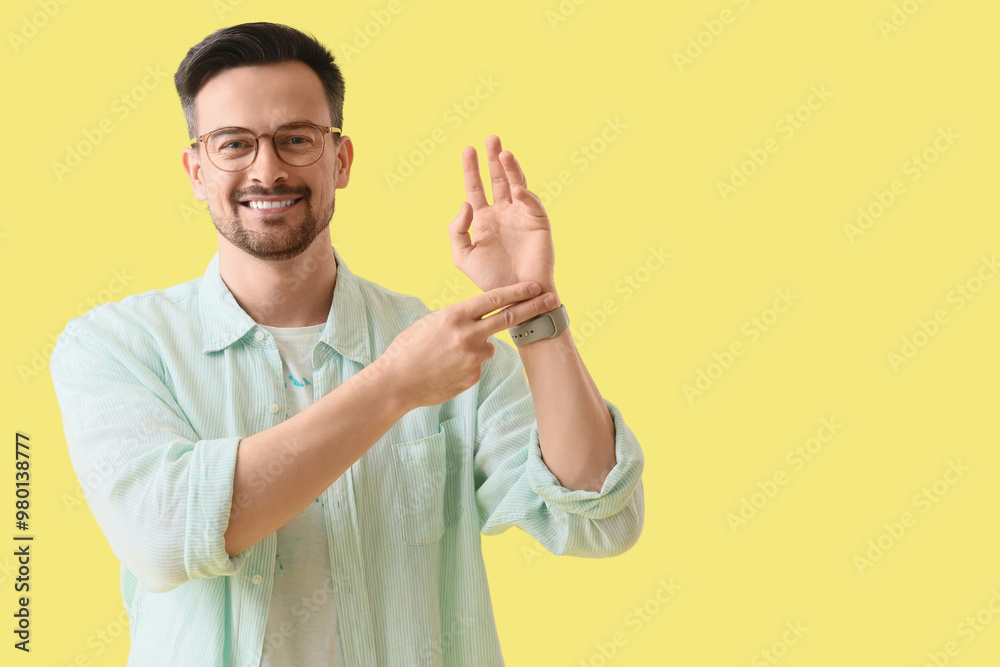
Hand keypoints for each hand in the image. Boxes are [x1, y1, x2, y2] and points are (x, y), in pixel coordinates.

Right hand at [369, 281, 557, 409]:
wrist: (396, 382)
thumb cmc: (409, 349)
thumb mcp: (431, 323)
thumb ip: (458, 319)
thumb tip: (477, 319)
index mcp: (455, 315)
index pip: (494, 299)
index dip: (518, 291)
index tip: (536, 285)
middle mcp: (468, 335)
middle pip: (509, 318)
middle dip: (534, 307)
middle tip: (553, 299)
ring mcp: (473, 357)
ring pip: (489, 347)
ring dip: (477, 348)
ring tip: (448, 356)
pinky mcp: (473, 376)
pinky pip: (478, 366)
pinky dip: (467, 366)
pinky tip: (447, 370)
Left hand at [448, 135, 557, 300]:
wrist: (515, 296)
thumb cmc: (489, 279)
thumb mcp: (463, 256)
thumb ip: (457, 230)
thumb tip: (465, 203)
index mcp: (484, 219)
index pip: (476, 187)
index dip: (471, 169)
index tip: (468, 149)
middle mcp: (503, 213)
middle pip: (497, 179)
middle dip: (494, 159)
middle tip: (491, 138)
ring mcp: (521, 216)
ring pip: (516, 185)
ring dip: (511, 169)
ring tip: (504, 153)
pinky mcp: (538, 223)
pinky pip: (531, 204)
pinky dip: (525, 195)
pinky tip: (516, 189)